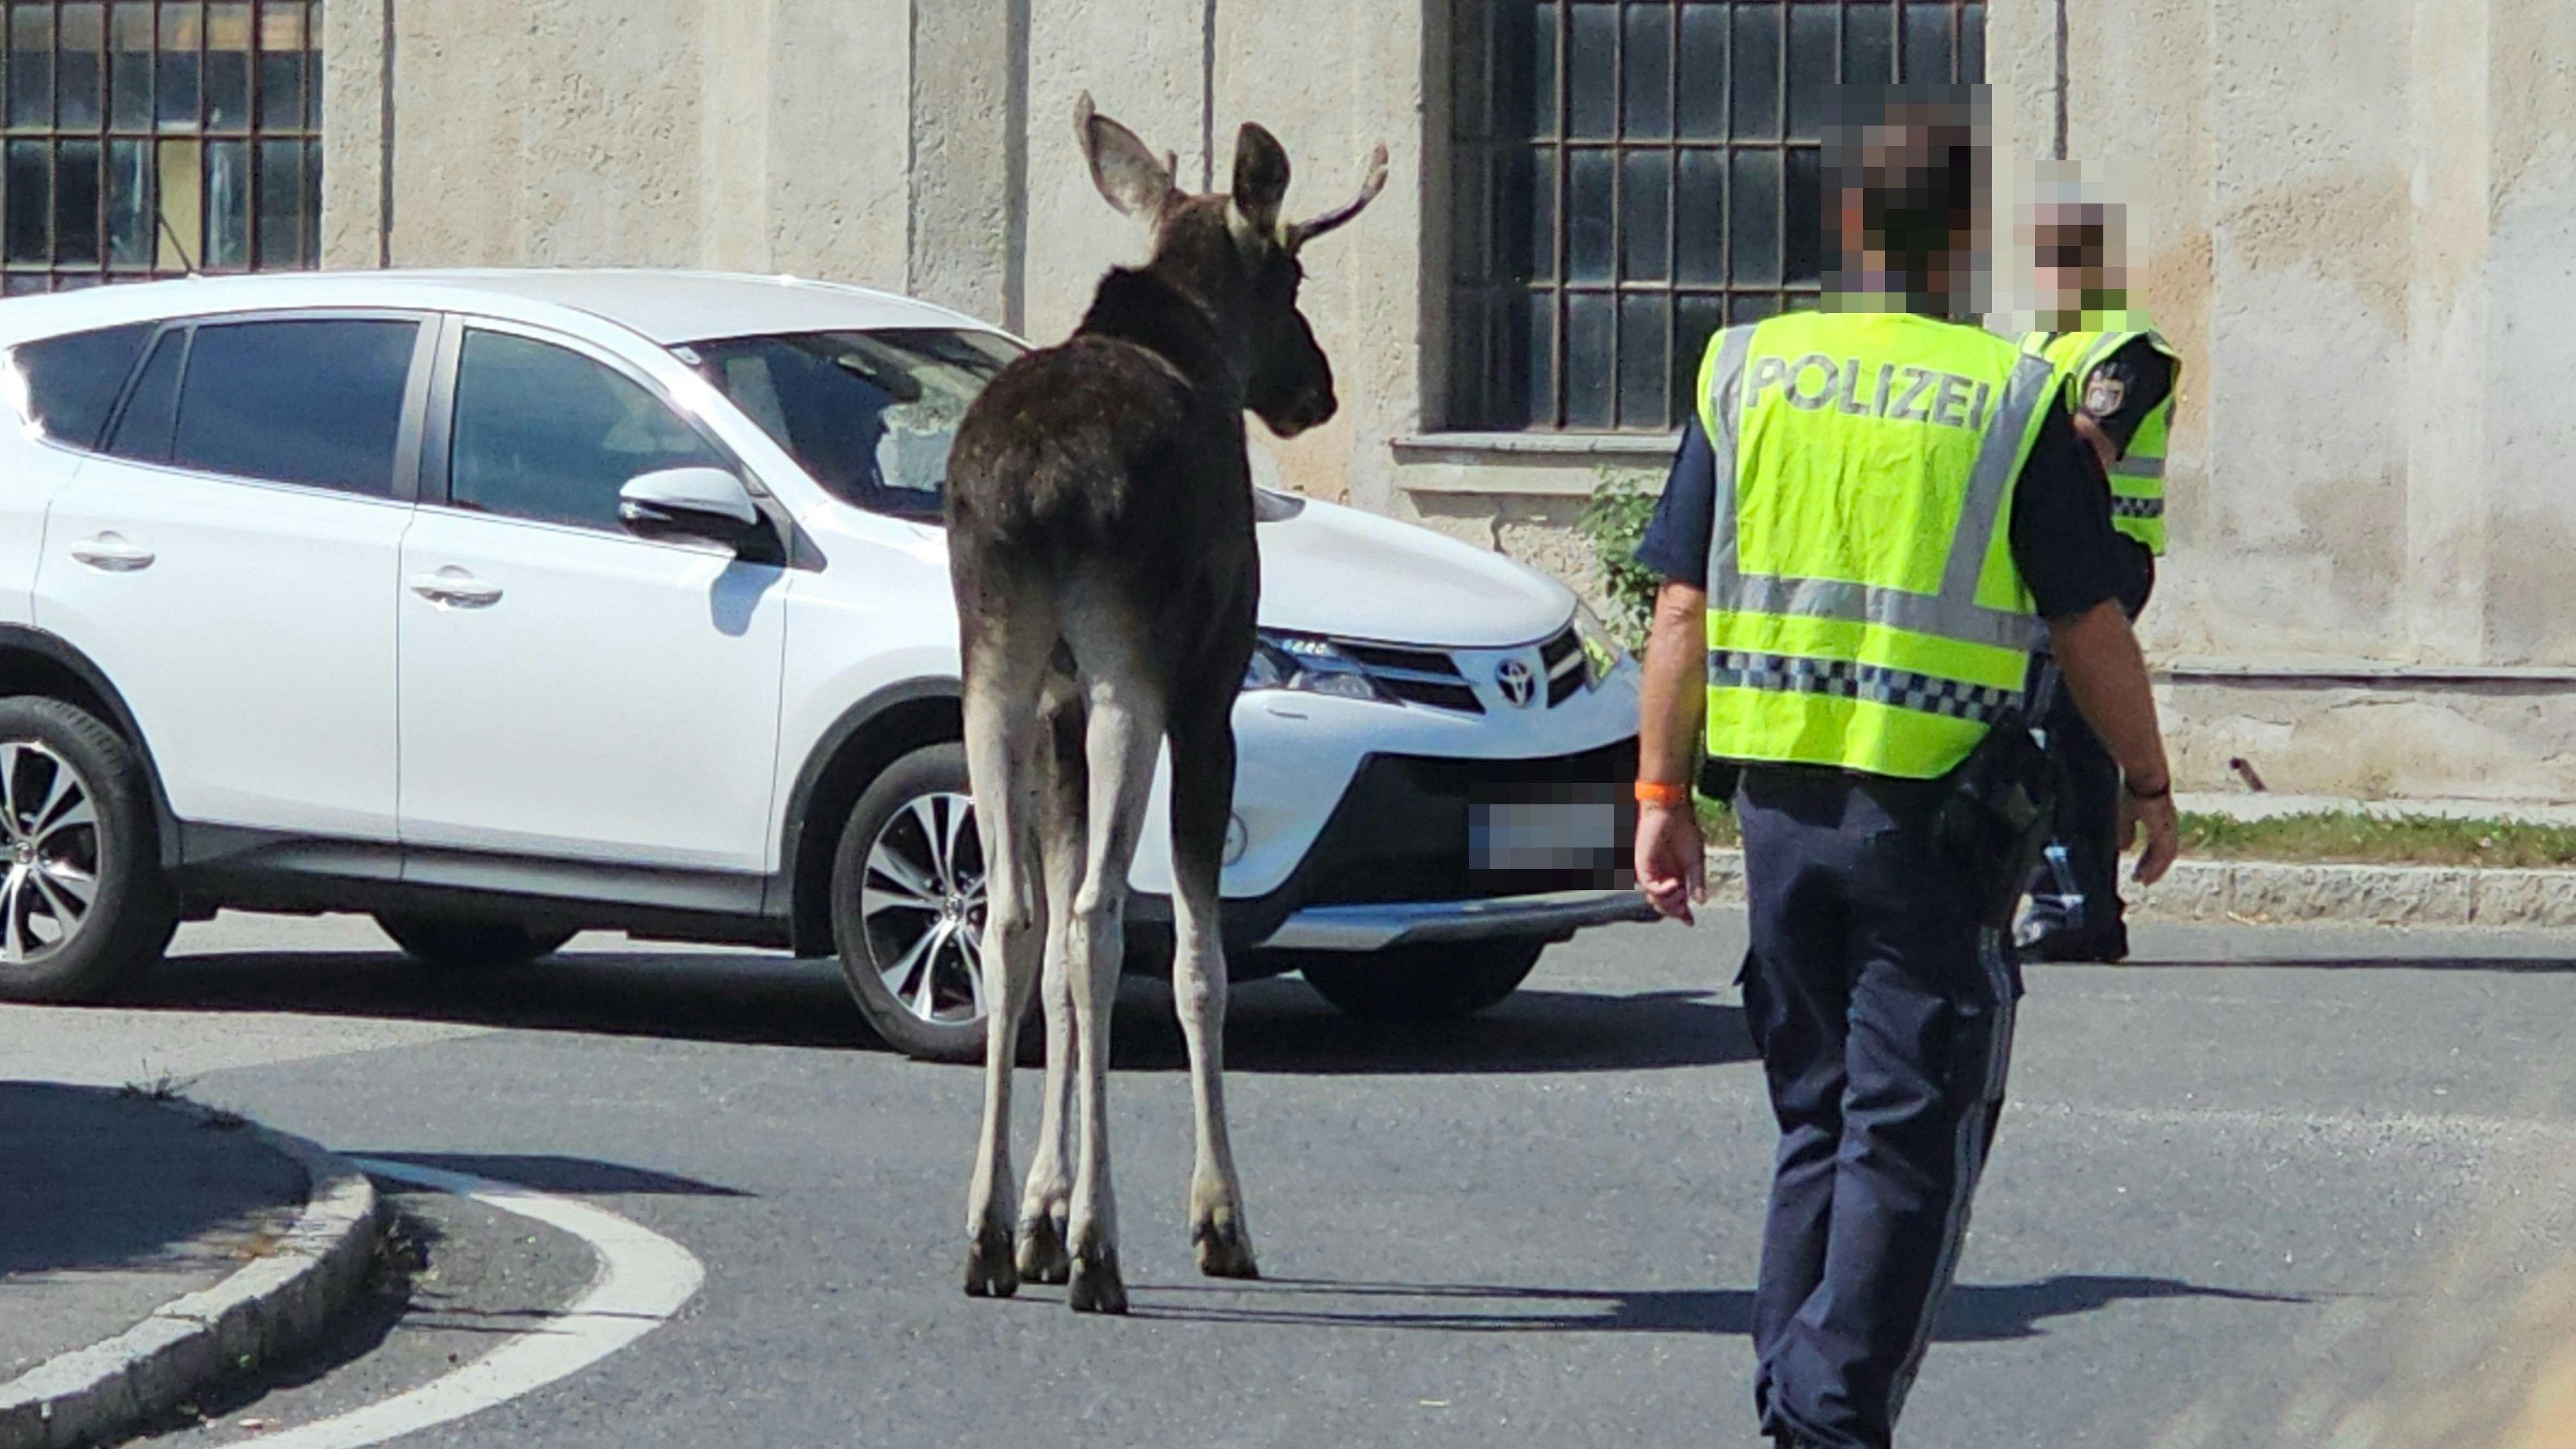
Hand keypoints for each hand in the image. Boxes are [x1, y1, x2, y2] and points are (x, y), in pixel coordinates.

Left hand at [1636, 804, 1706, 923]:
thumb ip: (1697, 881)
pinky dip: (1663, 890)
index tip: (1690, 921)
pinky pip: (1649, 886)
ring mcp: (1650, 872)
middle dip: (1675, 910)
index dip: (1681, 913)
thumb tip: (1700, 902)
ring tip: (1681, 894)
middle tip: (1685, 909)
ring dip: (1670, 902)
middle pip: (1662, 905)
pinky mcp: (1642, 865)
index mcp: (1673, 875)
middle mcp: (1660, 876)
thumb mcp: (1696, 860)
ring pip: (1655, 899)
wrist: (1671, 811)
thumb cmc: (1683, 829)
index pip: (1674, 901)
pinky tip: (1675, 885)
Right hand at [2119, 788, 2179, 885]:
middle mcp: (2166, 821)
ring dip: (2155, 869)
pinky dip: (2156, 865)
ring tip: (2145, 881)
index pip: (2156, 843)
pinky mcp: (2165, 825)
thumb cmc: (2130, 785)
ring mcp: (2167, 823)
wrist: (2141, 770)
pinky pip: (2164, 851)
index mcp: (2156, 816)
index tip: (2138, 873)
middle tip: (2142, 880)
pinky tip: (2147, 874)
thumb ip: (2124, 830)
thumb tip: (2125, 848)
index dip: (2147, 859)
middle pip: (2164, 851)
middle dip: (2152, 866)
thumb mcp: (2123, 811)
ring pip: (2166, 853)